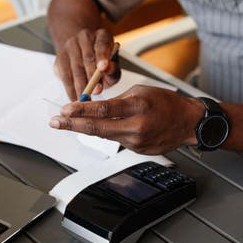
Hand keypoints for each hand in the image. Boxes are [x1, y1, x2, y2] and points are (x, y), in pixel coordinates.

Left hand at [49, 85, 203, 154]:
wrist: (188, 123)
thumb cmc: (166, 103)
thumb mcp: (141, 91)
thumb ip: (118, 100)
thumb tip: (93, 107)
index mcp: (137, 106)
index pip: (103, 110)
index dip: (81, 111)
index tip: (65, 110)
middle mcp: (136, 126)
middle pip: (97, 128)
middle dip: (72, 125)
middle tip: (55, 122)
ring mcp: (136, 141)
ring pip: (104, 135)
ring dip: (83, 130)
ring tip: (66, 124)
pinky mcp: (137, 150)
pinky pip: (116, 140)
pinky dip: (105, 133)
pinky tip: (96, 128)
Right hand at [53, 28, 120, 100]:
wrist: (82, 54)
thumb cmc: (102, 64)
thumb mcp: (112, 66)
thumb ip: (112, 70)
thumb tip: (107, 71)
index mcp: (102, 36)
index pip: (102, 45)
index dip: (102, 56)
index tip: (103, 68)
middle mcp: (85, 36)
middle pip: (87, 58)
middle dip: (91, 77)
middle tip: (95, 92)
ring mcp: (71, 44)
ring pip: (75, 67)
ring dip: (80, 85)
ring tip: (85, 99)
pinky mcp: (60, 56)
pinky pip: (64, 74)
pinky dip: (70, 88)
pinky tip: (74, 97)